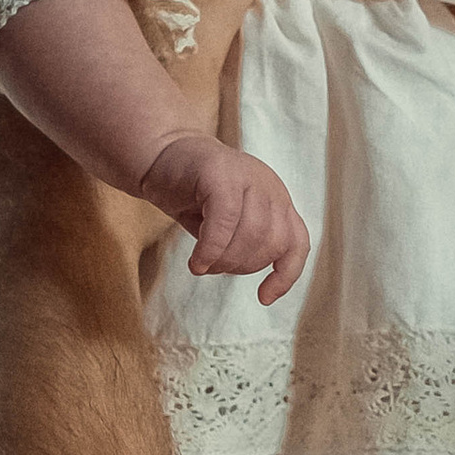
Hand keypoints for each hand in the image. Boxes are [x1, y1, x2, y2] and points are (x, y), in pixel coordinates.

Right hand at [135, 131, 308, 304]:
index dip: (286, 275)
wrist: (157, 156)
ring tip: (203, 265)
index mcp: (275, 199)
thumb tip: (265, 288)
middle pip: (273, 242)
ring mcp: (247, 175)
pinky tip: (196, 262)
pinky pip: (225, 220)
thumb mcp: (227, 225)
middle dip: (242, 266)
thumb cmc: (191, 195)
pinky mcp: (220, 172)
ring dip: (225, 260)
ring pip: (252, 233)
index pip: (297, 242)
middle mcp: (268, 186)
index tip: (263, 298)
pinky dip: (211, 248)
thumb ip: (247, 244)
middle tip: (214, 268)